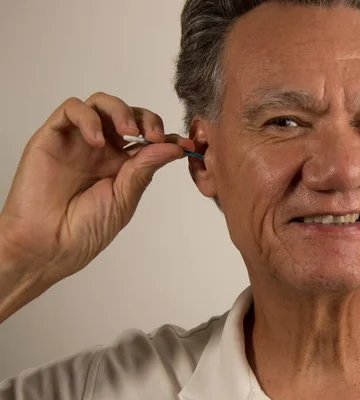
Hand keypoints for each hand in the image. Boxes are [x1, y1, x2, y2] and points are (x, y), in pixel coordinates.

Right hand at [0, 92, 193, 284]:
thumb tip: (175, 147)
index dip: (168, 137)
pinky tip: (98, 141)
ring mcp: (78, 141)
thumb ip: (146, 168)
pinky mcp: (53, 137)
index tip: (186, 145)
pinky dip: (88, 118)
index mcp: (123, 165)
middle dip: (147, 119)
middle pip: (128, 114)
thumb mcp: (125, 198)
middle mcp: (102, 149)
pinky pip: (71, 110)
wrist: (48, 246)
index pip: (148, 138)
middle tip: (155, 136)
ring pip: (101, 104)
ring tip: (129, 132)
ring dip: (121, 110)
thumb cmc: (84, 229)